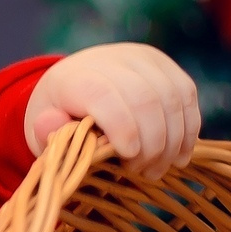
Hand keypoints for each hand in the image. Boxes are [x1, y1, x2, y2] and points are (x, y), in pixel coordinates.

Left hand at [23, 43, 200, 177]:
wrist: (75, 84)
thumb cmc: (58, 117)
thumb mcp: (42, 130)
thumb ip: (46, 132)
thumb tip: (50, 125)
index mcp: (74, 77)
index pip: (104, 95)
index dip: (123, 128)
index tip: (128, 159)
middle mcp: (110, 59)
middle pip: (145, 98)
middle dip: (152, 143)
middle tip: (144, 173)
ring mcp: (141, 58)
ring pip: (171, 97)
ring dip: (173, 140)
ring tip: (158, 168)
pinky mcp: (164, 64)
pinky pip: (186, 94)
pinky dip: (188, 128)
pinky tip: (179, 154)